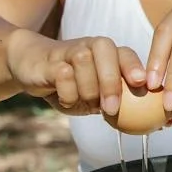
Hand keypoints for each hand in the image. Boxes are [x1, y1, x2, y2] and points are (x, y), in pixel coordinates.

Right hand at [5, 31, 145, 116]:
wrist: (31, 67)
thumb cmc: (70, 84)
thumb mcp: (94, 95)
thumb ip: (114, 103)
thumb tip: (140, 124)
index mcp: (108, 54)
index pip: (126, 54)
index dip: (134, 67)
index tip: (141, 84)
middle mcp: (92, 46)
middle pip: (107, 53)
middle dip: (111, 83)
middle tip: (111, 108)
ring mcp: (70, 50)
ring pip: (85, 62)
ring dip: (87, 90)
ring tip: (83, 101)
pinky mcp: (51, 61)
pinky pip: (63, 74)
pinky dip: (67, 93)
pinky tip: (65, 98)